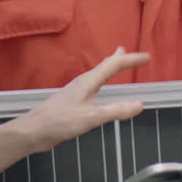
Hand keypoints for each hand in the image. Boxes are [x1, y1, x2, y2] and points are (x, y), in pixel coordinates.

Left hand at [23, 48, 149, 152]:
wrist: (33, 131)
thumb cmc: (59, 122)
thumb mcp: (91, 118)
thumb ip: (115, 111)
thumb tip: (139, 105)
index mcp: (88, 82)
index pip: (114, 65)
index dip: (132, 60)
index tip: (147, 57)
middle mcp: (83, 83)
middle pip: (104, 66)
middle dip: (118, 58)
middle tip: (126, 50)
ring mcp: (76, 91)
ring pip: (97, 74)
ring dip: (107, 67)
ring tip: (114, 62)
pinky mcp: (72, 102)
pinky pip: (92, 85)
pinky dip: (100, 80)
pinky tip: (97, 89)